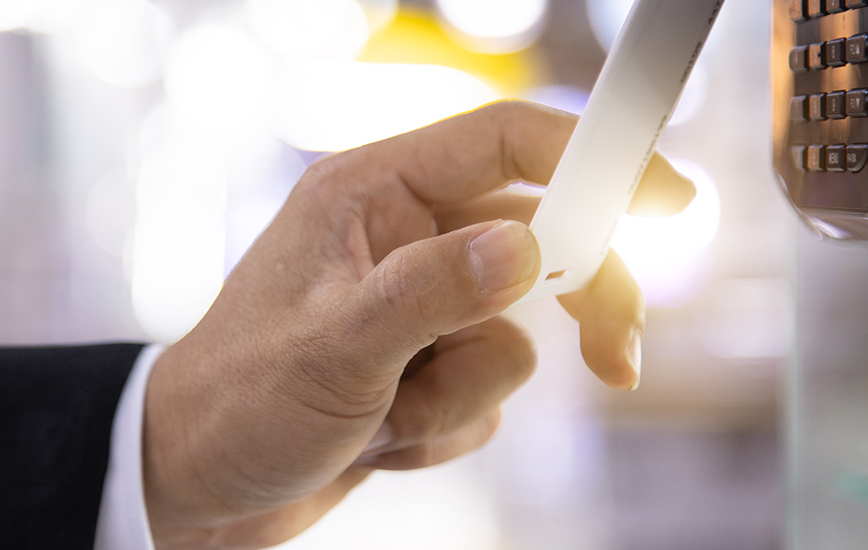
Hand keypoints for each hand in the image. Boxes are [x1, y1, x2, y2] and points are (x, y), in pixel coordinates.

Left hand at [142, 101, 694, 548]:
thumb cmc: (236, 402)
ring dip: (459, 395)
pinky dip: (445, 428)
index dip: (594, 158)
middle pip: (539, 240)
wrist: (197, 487)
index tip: (670, 199)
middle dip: (576, 303)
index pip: (506, 143)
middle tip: (615, 356)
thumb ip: (431, 293)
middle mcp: (400, 240)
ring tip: (382, 417)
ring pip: (513, 336)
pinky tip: (377, 440)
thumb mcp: (332, 349)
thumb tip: (528, 246)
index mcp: (370, 196)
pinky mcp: (421, 366)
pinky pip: (487, 393)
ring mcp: (415, 308)